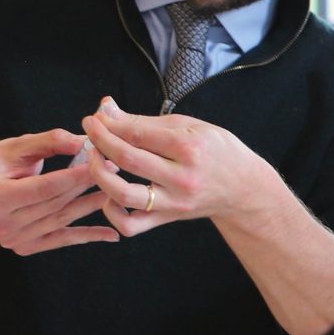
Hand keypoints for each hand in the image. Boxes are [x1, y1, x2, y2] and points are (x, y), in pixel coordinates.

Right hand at [0, 128, 118, 256]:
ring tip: (117, 191)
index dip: (74, 176)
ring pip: (62, 220)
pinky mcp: (25, 247)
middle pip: (55, 203)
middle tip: (115, 170)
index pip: (44, 187)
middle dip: (87, 185)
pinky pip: (61, 240)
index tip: (102, 162)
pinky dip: (87, 236)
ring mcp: (14, 240)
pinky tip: (112, 234)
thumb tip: (83, 141)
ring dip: (92, 206)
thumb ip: (48, 142)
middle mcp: (3, 224)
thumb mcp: (14, 147)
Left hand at [80, 96, 281, 236]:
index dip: (109, 124)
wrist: (244, 189)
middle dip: (100, 142)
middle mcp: (182, 176)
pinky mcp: (168, 218)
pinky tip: (110, 194)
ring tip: (95, 160)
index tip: (94, 118)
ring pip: (124, 194)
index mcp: (189, 147)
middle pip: (128, 159)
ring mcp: (174, 201)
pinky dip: (113, 212)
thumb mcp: (189, 126)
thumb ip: (144, 121)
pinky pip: (131, 225)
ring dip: (100, 175)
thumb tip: (106, 110)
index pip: (138, 133)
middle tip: (89, 131)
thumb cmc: (217, 151)